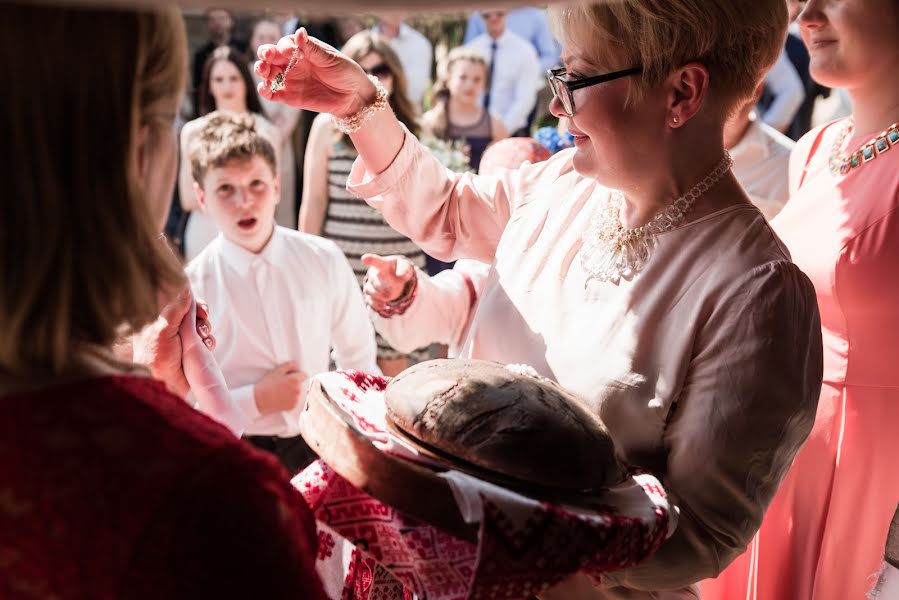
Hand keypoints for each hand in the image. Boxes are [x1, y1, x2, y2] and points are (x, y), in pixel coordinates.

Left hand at [133, 288, 215, 397]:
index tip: (200, 308)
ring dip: (206, 330)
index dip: (192, 302)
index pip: (179, 301)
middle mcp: (172, 327)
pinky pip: (207, 340)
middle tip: (203, 322)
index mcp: (160, 318)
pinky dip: (209, 342)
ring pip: (202, 326)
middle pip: (193, 312)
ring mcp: (183, 339)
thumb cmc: (155, 357)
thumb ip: (176, 308)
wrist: (162, 384)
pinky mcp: (193, 350)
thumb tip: (186, 288)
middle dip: (201, 316)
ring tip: (203, 339)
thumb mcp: (163, 328)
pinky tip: (206, 347)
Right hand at [254, 362, 305, 414]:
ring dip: (293, 392)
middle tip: (284, 385)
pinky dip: (290, 400)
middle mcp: (298, 390)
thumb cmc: (267, 384)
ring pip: (298, 393)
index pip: (304, 375)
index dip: (298, 375)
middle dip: (295, 384)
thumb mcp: (277, 371)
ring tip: (281, 392)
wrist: (259, 399)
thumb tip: (297, 367)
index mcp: (295, 380)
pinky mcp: (293, 406)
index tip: (290, 377)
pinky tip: (281, 398)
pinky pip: (295, 401)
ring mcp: (296, 399)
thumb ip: (290, 365)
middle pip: (301, 385)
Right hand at [255, 28, 376, 118]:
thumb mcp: (330, 58)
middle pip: (270, 57)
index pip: (284, 45)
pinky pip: (273, 94)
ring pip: (268, 73)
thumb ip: (312, 49)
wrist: (353, 96)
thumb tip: (299, 32)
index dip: (284, 47)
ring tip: (263, 70)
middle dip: (265, 55)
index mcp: (301, 50)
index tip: (290, 52)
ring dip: (261, 70)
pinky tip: (265, 88)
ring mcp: (290, 80)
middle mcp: (292, 64)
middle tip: (266, 57)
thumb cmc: (344, 72)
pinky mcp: (290, 97)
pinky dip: (265, 91)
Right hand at [361, 253, 414, 313]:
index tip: (364, 258)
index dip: (370, 259)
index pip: (376, 261)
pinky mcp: (370, 294)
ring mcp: (371, 284)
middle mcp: (374, 273)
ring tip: (390, 296)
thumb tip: (400, 277)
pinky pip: (369, 300)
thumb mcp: (405, 267)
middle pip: (374, 280)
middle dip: (383, 287)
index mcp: (383, 264)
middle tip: (393, 290)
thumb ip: (404, 270)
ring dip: (380, 296)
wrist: (395, 275)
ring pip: (368, 290)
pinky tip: (384, 305)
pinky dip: (376, 304)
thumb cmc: (399, 268)